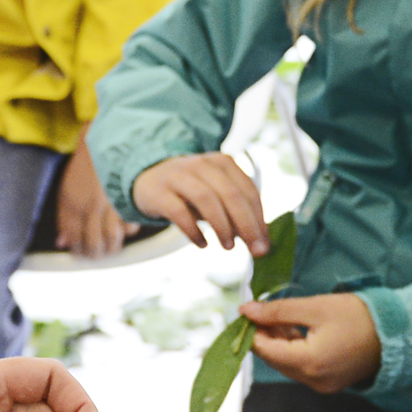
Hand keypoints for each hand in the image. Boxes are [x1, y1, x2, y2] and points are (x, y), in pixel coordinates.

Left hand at [53, 141, 127, 258]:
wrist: (100, 143)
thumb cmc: (82, 170)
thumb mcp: (65, 193)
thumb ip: (63, 220)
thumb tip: (61, 244)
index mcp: (71, 207)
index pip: (74, 242)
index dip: (78, 251)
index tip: (82, 252)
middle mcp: (89, 208)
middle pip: (93, 245)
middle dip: (95, 254)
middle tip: (98, 254)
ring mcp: (108, 204)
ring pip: (112, 239)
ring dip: (112, 248)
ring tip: (111, 248)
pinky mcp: (125, 199)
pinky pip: (129, 224)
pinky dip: (128, 231)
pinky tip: (123, 230)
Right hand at [131, 151, 266, 252]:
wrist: (147, 178)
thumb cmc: (190, 192)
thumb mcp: (215, 195)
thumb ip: (236, 213)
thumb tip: (258, 240)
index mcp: (222, 163)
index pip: (247, 189)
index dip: (259, 217)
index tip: (264, 243)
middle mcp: (201, 164)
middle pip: (230, 193)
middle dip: (246, 224)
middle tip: (254, 249)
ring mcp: (178, 175)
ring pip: (206, 199)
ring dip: (222, 226)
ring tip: (229, 247)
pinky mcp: (158, 191)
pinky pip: (179, 212)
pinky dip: (194, 230)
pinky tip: (202, 244)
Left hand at [244, 292, 378, 394]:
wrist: (397, 333)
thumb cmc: (358, 316)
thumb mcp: (315, 307)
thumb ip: (278, 310)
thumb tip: (245, 311)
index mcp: (309, 363)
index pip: (264, 351)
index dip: (251, 331)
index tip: (247, 311)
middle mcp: (313, 380)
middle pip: (274, 360)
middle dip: (264, 336)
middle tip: (263, 311)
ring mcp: (322, 385)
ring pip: (286, 364)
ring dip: (278, 343)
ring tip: (281, 317)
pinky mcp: (329, 383)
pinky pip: (301, 367)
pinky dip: (294, 350)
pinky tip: (296, 330)